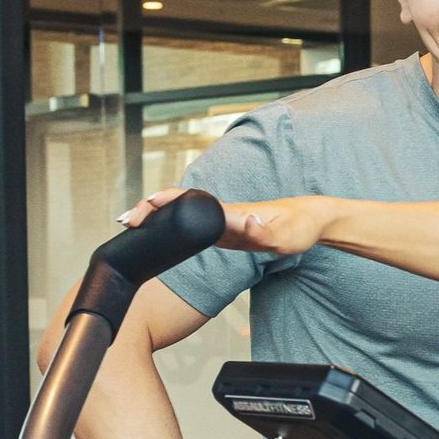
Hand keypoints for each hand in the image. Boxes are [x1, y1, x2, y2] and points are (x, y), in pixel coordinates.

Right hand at [120, 189, 328, 255]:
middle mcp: (223, 214)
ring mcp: (223, 222)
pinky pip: (193, 227)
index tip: (144, 208)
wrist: (312, 221)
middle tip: (125, 220)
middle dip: (151, 210)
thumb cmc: (299, 226)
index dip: (166, 203)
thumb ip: (261, 229)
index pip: (191, 203)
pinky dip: (173, 228)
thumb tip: (244, 222)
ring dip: (158, 218)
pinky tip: (162, 236)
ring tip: (132, 226)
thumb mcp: (283, 233)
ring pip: (183, 215)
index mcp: (231, 212)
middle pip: (179, 206)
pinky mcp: (227, 231)